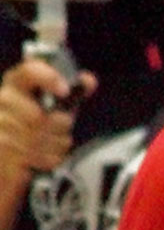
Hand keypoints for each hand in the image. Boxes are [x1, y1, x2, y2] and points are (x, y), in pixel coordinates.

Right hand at [0, 59, 89, 180]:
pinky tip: (43, 154)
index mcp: (18, 83)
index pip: (30, 71)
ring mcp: (0, 122)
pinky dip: (47, 158)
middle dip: (59, 126)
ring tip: (52, 142)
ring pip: (37, 138)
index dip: (49, 79)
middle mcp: (4, 99)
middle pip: (38, 115)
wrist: (12, 153)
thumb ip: (74, 92)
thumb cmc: (38, 125)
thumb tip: (89, 80)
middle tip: (61, 127)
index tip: (65, 91)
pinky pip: (33, 155)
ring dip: (54, 143)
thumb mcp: (58, 106)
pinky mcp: (1, 145)